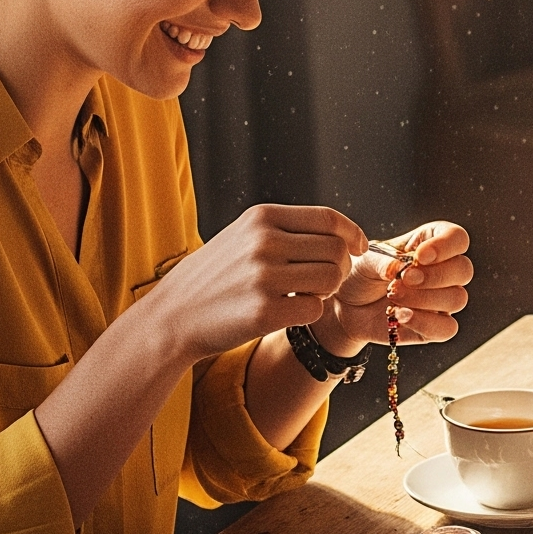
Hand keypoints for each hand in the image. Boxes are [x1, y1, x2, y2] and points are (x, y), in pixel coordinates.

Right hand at [152, 204, 365, 361]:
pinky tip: (286, 312)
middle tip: (319, 281)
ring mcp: (264, 276)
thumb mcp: (243, 236)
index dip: (352, 233)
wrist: (173, 315)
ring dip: (324, 291)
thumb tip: (343, 235)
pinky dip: (307, 313)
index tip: (359, 247)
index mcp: (261, 217)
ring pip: (331, 279)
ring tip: (300, 295)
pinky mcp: (264, 311)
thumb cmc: (215, 278)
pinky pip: (314, 309)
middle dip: (338, 267)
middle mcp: (264, 242)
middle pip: (336, 250)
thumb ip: (287, 230)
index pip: (328, 218)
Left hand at [314, 222, 472, 356]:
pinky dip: (424, 322)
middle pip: (463, 270)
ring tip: (393, 296)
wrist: (347, 307)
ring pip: (457, 299)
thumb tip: (398, 269)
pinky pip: (447, 328)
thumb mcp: (365, 260)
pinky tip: (400, 316)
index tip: (419, 256)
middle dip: (434, 275)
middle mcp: (443, 271)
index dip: (446, 246)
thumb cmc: (360, 275)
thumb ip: (383, 261)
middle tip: (403, 279)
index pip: (457, 238)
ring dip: (425, 298)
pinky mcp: (436, 326)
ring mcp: (442, 300)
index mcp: (431, 244)